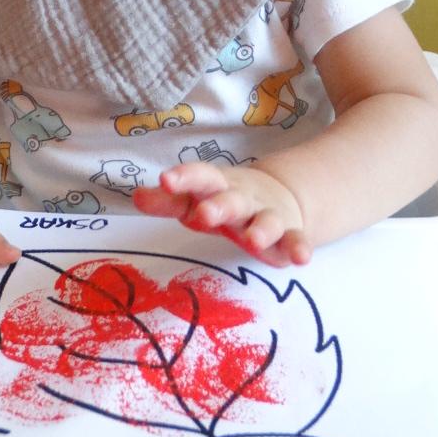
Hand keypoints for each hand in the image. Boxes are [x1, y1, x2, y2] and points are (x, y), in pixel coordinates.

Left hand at [133, 160, 310, 266]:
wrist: (280, 197)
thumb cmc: (224, 202)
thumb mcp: (197, 199)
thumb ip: (168, 201)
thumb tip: (136, 197)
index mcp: (218, 188)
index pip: (200, 177)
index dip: (184, 178)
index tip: (166, 179)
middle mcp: (243, 200)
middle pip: (232, 200)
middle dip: (219, 207)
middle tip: (204, 215)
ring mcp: (268, 216)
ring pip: (266, 221)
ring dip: (261, 230)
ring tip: (253, 241)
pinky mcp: (289, 236)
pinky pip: (296, 241)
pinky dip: (300, 248)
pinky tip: (301, 258)